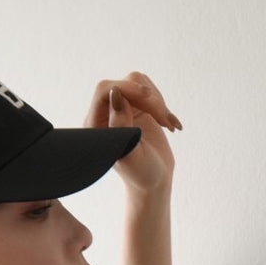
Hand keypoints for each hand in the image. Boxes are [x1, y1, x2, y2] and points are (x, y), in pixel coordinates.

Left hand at [83, 71, 181, 195]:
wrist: (155, 180)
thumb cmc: (141, 173)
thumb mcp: (131, 153)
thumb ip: (120, 124)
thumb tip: (115, 93)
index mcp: (95, 124)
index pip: (104, 90)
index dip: (125, 88)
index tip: (147, 96)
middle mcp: (106, 113)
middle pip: (126, 84)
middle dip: (149, 100)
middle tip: (165, 121)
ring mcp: (122, 109)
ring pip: (140, 84)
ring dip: (159, 103)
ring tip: (169, 124)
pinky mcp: (137, 108)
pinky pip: (150, 91)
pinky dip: (163, 106)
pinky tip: (170, 124)